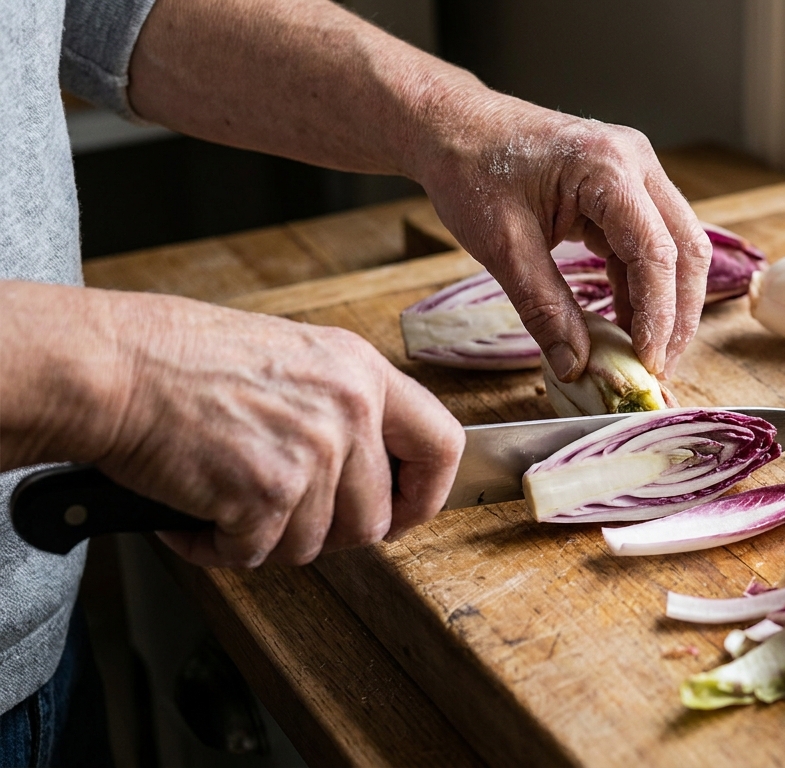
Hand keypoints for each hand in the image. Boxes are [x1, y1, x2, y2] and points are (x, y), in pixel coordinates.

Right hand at [0, 283, 464, 567]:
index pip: (442, 444)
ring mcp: (313, 451)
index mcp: (362, 371)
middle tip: (277, 518)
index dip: (428, 494)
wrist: (113, 364)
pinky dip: (217, 548)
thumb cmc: (181, 357)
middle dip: (325, 534)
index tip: (404, 513)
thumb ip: (339, 407)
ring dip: (264, 539)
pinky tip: (191, 514)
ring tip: (222, 504)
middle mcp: (350, 409)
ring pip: (313, 544)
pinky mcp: (267, 491)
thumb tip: (365, 469)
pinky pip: (257, 554)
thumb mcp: (291, 358)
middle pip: (374, 518)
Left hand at [412, 89, 711, 379]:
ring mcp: (635, 174)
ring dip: (665, 305)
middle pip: (687, 250)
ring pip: (676, 250)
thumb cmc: (471, 170)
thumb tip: (575, 367)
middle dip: (678, 315)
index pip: (656, 252)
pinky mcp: (625, 191)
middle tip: (658, 369)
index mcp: (609, 166)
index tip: (648, 364)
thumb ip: (544, 309)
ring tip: (644, 355)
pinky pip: (648, 246)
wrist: (452, 127)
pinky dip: (641, 289)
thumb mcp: (503, 247)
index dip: (659, 315)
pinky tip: (626, 325)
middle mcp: (636, 163)